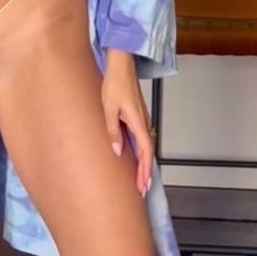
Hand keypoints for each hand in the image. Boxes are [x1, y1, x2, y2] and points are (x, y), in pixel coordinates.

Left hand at [102, 51, 153, 195]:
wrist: (121, 65)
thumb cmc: (114, 84)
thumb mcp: (108, 109)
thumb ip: (112, 131)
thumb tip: (116, 152)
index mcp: (138, 122)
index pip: (145, 152)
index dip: (144, 170)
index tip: (142, 185)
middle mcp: (144, 123)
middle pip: (148, 153)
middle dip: (146, 172)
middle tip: (143, 190)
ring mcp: (142, 120)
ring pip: (147, 146)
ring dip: (144, 164)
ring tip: (140, 180)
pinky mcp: (138, 117)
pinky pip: (143, 139)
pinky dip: (142, 153)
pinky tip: (137, 158)